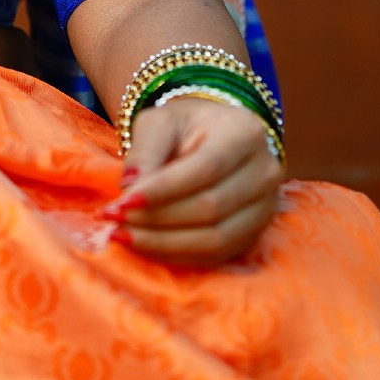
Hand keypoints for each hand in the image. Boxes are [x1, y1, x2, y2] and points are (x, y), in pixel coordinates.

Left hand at [117, 94, 283, 266]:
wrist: (212, 139)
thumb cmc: (183, 127)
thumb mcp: (159, 123)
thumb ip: (145, 151)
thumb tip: (131, 189)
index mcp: (245, 133)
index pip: (205, 169)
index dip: (162, 191)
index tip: (120, 203)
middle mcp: (265, 171)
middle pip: (211, 208)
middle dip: (156, 219)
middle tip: (114, 220)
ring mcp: (265, 207)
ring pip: (216, 239)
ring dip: (163, 243)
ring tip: (123, 235)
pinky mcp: (255, 234)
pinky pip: (216, 256)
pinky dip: (176, 254)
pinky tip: (144, 245)